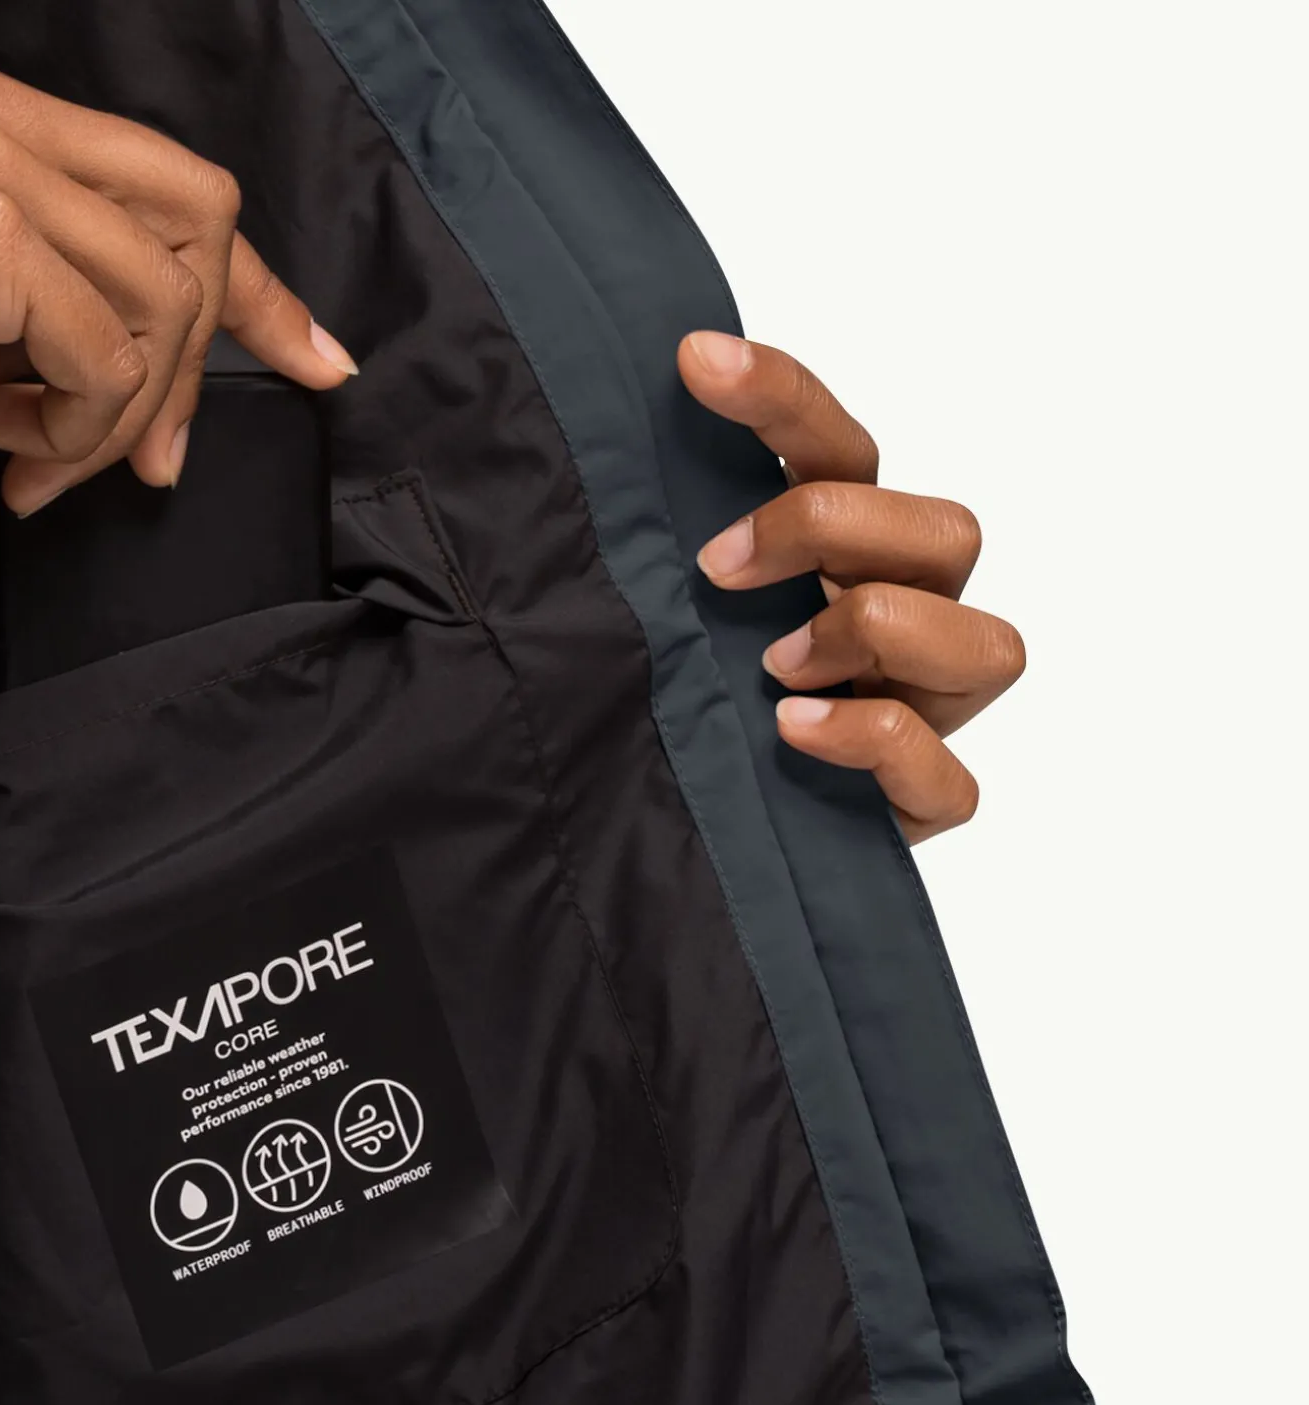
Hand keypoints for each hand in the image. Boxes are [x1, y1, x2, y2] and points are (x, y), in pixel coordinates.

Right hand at [0, 58, 354, 513]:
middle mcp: (1, 119)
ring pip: (158, 306)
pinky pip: (101, 355)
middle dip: (201, 363)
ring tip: (44, 466)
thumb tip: (109, 413)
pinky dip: (79, 429)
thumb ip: (34, 344)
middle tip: (149, 460)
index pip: (171, 187)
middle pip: (198, 229)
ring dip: (122, 418)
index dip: (258, 286)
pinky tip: (13, 460)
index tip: (315, 359)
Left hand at [680, 335, 1023, 841]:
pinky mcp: (919, 806)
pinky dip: (879, 740)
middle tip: (719, 568)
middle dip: (835, 531)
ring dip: (878, 629)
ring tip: (774, 665)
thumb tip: (619, 413)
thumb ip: (658, 533)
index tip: (697, 363)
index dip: (783, 396)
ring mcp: (924, 716)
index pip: (845, 450)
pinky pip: (952, 779)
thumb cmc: (673, 707)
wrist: (670, 837)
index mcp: (848, 561)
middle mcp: (905, 625)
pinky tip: (794, 730)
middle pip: (947, 533)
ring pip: (988, 644)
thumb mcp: (654, 609)